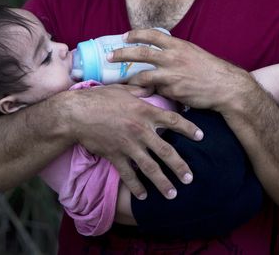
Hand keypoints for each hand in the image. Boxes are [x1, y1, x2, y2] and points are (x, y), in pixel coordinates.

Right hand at [60, 83, 201, 199]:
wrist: (76, 114)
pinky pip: (128, 175)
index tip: (201, 137)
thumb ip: (141, 89)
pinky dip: (136, 187)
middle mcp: (140, 131)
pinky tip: (144, 195)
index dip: (189, 129)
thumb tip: (152, 84)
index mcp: (145, 112)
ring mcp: (128, 145)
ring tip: (172, 194)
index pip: (173, 121)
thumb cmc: (100, 98)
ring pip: (150, 168)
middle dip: (180, 166)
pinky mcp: (115, 156)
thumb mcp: (123, 89)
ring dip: (163, 182)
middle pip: (166, 151)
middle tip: (190, 178)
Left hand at [109, 29, 260, 113]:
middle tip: (109, 56)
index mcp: (178, 45)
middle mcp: (173, 58)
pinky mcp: (173, 91)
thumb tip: (160, 53)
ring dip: (130, 81)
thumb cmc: (211, 71)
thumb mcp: (193, 53)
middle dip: (121, 54)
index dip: (135, 34)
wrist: (226, 87)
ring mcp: (171, 75)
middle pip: (140, 53)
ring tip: (122, 84)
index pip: (151, 34)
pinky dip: (152, 94)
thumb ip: (176, 52)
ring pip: (143, 76)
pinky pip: (157, 92)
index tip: (124, 36)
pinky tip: (147, 97)